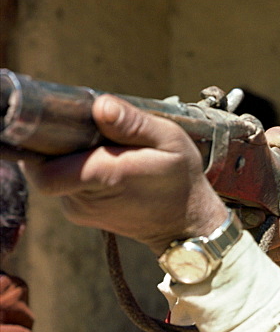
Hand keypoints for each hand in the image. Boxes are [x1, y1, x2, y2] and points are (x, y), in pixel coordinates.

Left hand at [25, 95, 227, 254]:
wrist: (184, 225)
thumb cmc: (181, 179)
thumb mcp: (170, 140)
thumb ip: (134, 123)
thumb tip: (101, 106)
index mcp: (105, 177)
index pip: (45, 169)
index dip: (43, 143)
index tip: (62, 125)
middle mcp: (85, 199)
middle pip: (46, 165)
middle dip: (60, 143)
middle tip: (91, 132)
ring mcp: (80, 210)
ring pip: (54, 173)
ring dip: (70, 157)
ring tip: (105, 149)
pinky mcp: (80, 213)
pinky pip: (64, 184)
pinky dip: (77, 170)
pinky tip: (104, 164)